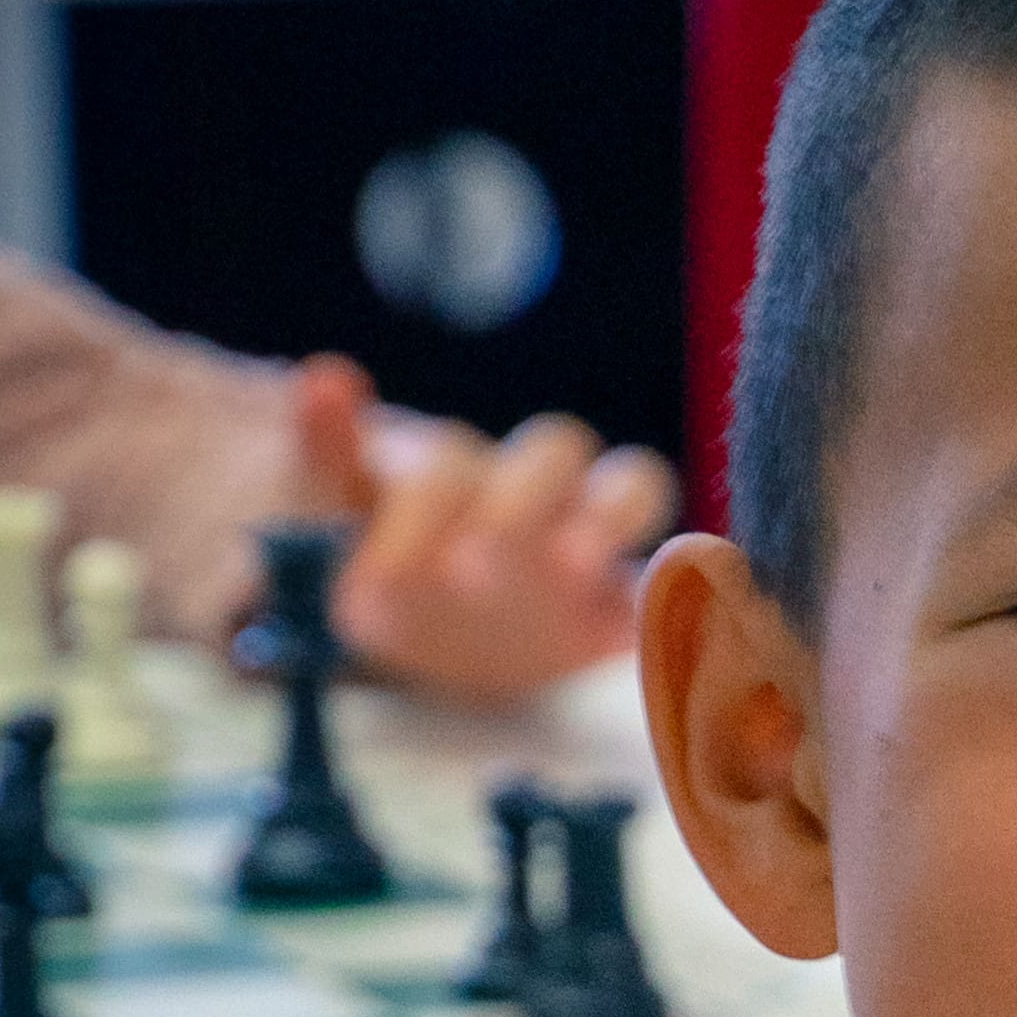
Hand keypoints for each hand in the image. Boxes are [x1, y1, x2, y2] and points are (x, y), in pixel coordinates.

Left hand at [247, 353, 675, 706]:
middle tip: (469, 572)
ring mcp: (591, 546)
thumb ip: (328, 452)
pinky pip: (677, 578)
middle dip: (516, 502)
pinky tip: (675, 610)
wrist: (437, 643)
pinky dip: (690, 579)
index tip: (377, 583)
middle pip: (553, 455)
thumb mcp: (335, 519)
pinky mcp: (623, 612)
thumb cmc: (386, 566)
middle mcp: (534, 494)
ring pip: (631, 489)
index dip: (423, 511)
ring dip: (608, 519)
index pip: (454, 465)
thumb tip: (326, 374)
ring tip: (573, 571)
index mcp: (461, 473)